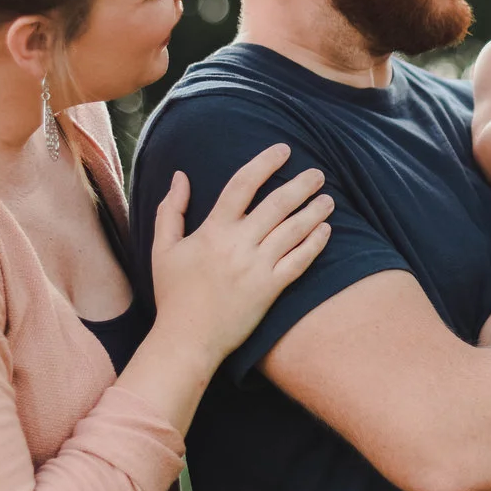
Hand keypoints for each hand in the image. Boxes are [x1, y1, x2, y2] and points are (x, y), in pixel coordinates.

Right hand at [146, 143, 333, 364]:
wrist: (186, 339)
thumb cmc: (174, 294)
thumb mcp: (162, 249)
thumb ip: (170, 210)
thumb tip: (181, 176)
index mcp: (212, 230)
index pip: (242, 185)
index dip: (264, 163)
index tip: (283, 150)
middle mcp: (238, 245)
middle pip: (277, 204)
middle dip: (301, 185)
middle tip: (318, 173)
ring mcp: (257, 267)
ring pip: (293, 230)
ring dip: (314, 211)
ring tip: (328, 199)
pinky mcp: (270, 289)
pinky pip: (299, 262)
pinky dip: (315, 244)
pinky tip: (326, 230)